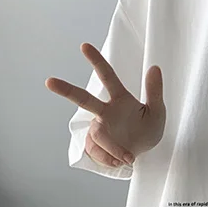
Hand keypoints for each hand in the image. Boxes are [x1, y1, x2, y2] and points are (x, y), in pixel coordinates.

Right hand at [45, 43, 165, 167]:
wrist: (145, 153)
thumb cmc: (150, 127)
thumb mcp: (158, 111)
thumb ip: (155, 91)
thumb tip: (155, 67)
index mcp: (120, 99)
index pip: (107, 77)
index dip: (96, 61)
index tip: (84, 46)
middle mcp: (105, 111)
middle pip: (83, 99)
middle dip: (66, 90)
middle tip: (49, 81)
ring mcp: (98, 128)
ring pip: (97, 135)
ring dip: (113, 149)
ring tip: (128, 157)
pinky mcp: (94, 144)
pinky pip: (96, 152)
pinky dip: (109, 159)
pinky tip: (120, 160)